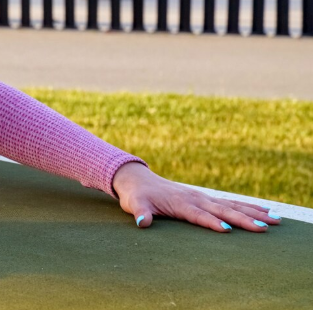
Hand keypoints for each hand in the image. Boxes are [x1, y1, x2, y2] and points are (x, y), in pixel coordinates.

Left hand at [111, 162, 281, 232]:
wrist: (139, 180)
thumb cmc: (137, 196)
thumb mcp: (135, 204)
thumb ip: (140, 213)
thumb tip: (142, 222)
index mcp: (180, 202)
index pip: (198, 215)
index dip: (211, 222)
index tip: (227, 231)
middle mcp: (195, 198)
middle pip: (222, 210)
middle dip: (243, 219)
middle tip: (263, 228)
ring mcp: (202, 197)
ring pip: (232, 206)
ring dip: (253, 212)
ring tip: (275, 220)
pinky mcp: (206, 199)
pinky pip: (230, 204)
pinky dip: (248, 207)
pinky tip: (264, 212)